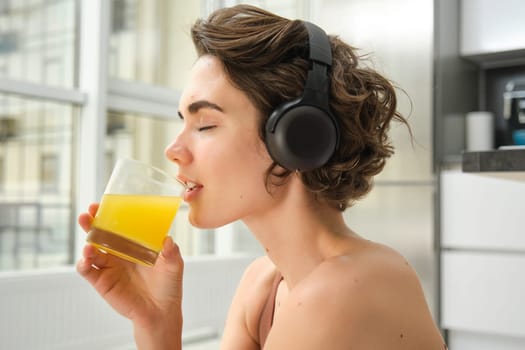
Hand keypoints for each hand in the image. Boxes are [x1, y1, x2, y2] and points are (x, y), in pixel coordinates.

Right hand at [76, 203, 183, 336]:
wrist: (161, 312)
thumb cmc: (168, 286)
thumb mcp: (174, 265)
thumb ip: (171, 251)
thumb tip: (167, 239)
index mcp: (134, 244)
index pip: (119, 224)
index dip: (111, 213)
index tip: (105, 203)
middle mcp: (119, 253)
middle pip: (100, 233)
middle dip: (92, 222)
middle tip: (88, 213)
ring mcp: (109, 266)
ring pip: (91, 249)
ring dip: (87, 241)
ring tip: (90, 239)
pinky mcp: (101, 282)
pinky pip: (87, 270)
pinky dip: (83, 262)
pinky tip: (87, 256)